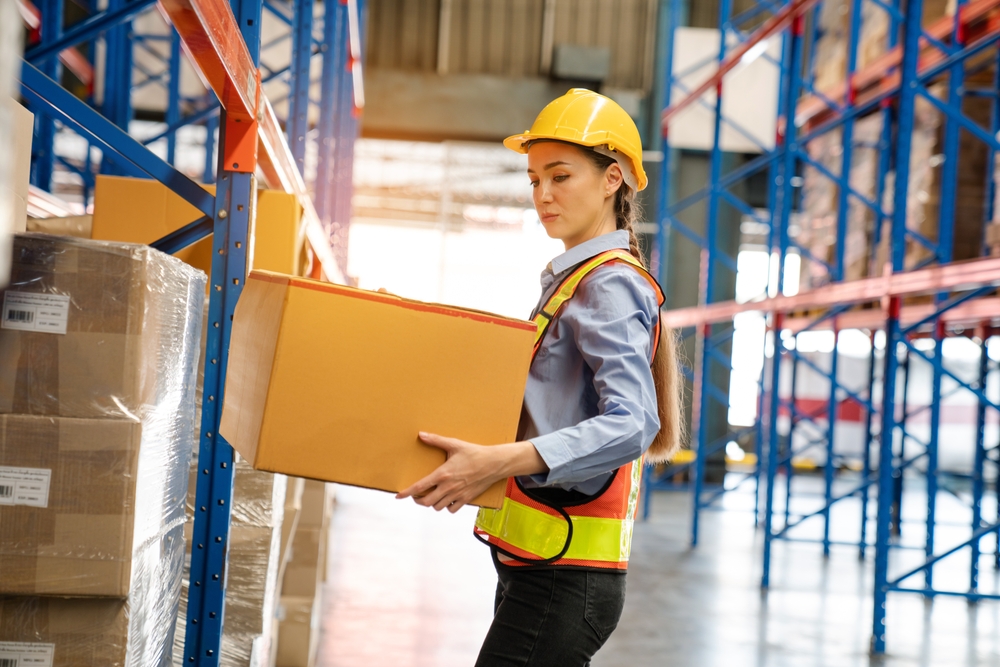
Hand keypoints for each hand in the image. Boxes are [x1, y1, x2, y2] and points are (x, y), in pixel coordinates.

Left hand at [396, 432, 547, 512]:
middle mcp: (448, 487)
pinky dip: (447, 507)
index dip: (406, 493)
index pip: (419, 487)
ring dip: (432, 503)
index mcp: (442, 474)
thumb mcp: (454, 444)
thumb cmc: (474, 453)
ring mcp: (457, 495)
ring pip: (438, 507)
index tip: (398, 496)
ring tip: (432, 496)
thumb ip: (436, 440)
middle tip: (417, 496)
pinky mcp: (466, 499)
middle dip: (418, 500)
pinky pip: (452, 509)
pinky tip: (447, 499)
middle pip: (426, 502)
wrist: (494, 463)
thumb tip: (421, 434)